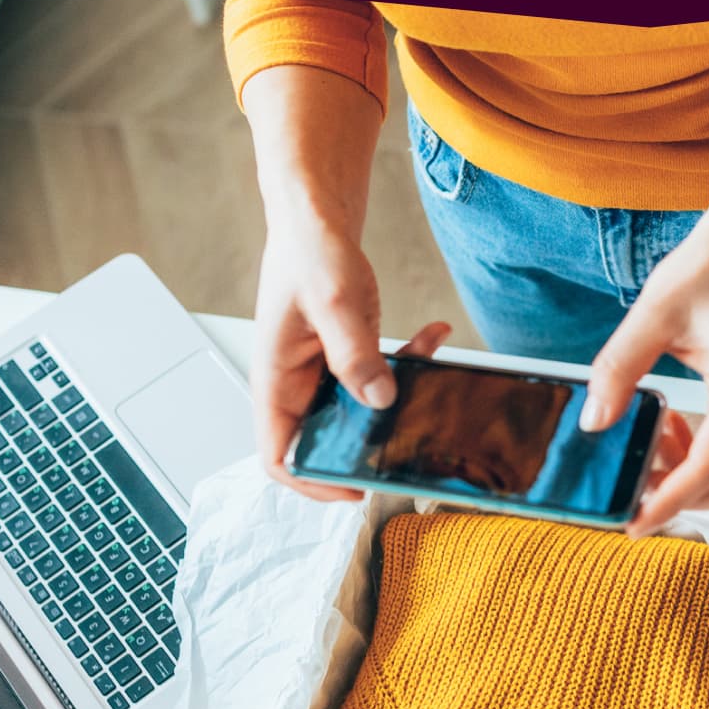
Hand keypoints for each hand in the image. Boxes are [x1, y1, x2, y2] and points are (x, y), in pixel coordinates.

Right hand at [251, 222, 450, 500]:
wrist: (317, 220)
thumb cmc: (308, 254)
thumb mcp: (333, 301)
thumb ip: (354, 353)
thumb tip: (379, 400)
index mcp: (275, 382)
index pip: (279, 457)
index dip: (311, 482)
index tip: (353, 487)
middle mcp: (297, 387)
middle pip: (327, 443)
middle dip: (371, 444)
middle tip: (412, 439)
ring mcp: (325, 375)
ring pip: (362, 414)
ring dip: (400, 403)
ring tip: (431, 380)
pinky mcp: (350, 360)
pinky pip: (380, 380)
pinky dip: (410, 365)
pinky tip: (433, 336)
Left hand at [582, 213, 708, 536]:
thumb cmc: (706, 270)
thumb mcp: (652, 313)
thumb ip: (620, 368)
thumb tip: (593, 423)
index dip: (672, 500)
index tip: (634, 523)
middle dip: (691, 500)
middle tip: (639, 491)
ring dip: (697, 478)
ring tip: (652, 447)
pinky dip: (703, 456)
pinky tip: (670, 426)